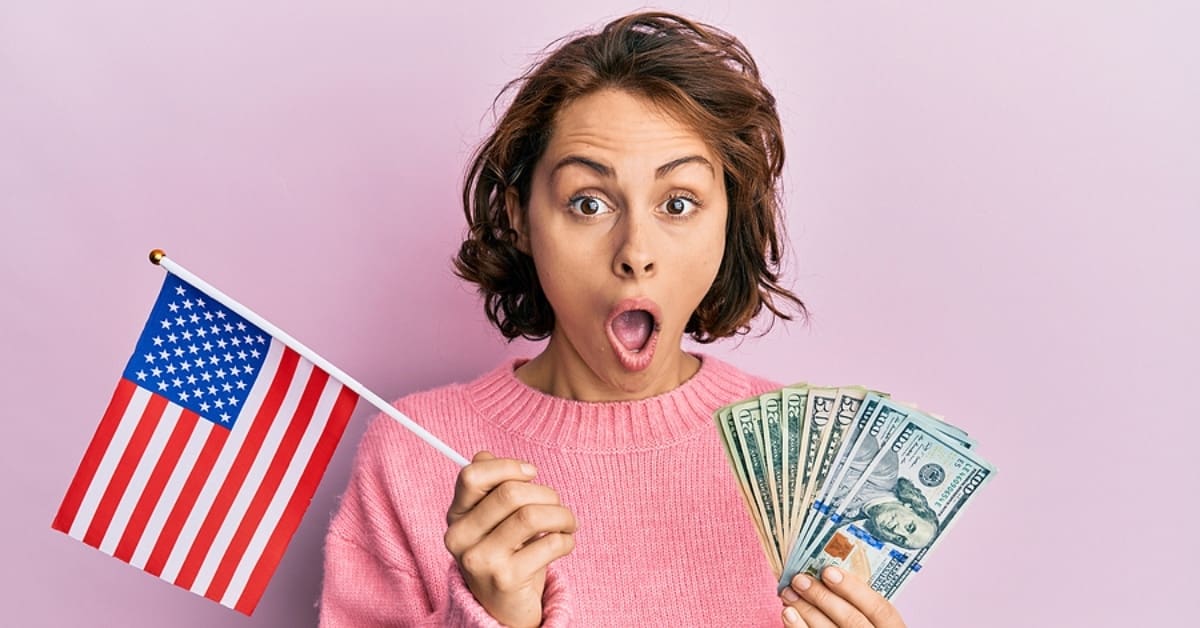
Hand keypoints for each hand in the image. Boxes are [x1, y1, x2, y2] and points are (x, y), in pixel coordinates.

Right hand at [444, 451, 577, 627]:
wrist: (504, 608)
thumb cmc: (504, 553)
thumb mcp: (491, 519)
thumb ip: (490, 487)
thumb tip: (497, 459)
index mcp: (456, 516)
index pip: (472, 475)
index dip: (508, 467)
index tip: (531, 474)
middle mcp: (461, 538)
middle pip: (510, 492)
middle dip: (545, 493)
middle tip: (557, 505)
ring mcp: (481, 560)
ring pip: (531, 516)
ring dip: (561, 515)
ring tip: (567, 523)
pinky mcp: (505, 579)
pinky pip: (548, 544)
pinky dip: (566, 540)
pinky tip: (564, 544)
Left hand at [779, 566, 906, 627]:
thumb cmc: (862, 626)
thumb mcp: (872, 618)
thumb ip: (858, 602)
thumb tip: (827, 574)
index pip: (880, 609)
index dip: (854, 589)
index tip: (828, 571)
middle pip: (852, 621)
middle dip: (823, 597)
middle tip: (800, 579)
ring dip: (806, 610)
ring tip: (789, 593)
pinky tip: (788, 614)